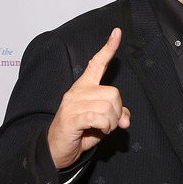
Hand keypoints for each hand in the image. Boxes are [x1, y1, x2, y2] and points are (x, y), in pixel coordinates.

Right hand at [47, 28, 130, 169]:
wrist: (56, 151)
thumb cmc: (79, 133)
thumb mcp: (102, 122)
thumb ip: (116, 115)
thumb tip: (126, 118)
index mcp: (84, 87)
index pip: (97, 63)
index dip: (108, 48)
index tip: (117, 32)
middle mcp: (77, 91)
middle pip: (114, 93)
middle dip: (117, 112)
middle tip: (108, 124)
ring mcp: (72, 104)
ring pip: (108, 107)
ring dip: (111, 122)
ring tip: (101, 128)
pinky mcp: (71, 118)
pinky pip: (98, 117)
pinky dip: (104, 127)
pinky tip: (97, 131)